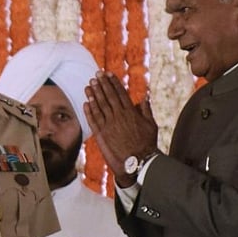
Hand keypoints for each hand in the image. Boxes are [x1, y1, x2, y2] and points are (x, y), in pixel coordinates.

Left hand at [83, 71, 157, 186]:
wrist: (138, 162)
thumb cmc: (147, 144)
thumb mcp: (151, 125)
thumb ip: (146, 110)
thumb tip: (144, 98)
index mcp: (131, 112)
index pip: (120, 93)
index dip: (113, 83)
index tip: (108, 74)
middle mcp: (118, 116)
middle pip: (108, 97)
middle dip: (102, 85)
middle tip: (96, 75)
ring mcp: (109, 125)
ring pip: (99, 106)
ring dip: (93, 95)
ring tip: (89, 85)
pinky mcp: (101, 134)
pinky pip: (93, 120)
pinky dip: (89, 111)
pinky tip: (86, 103)